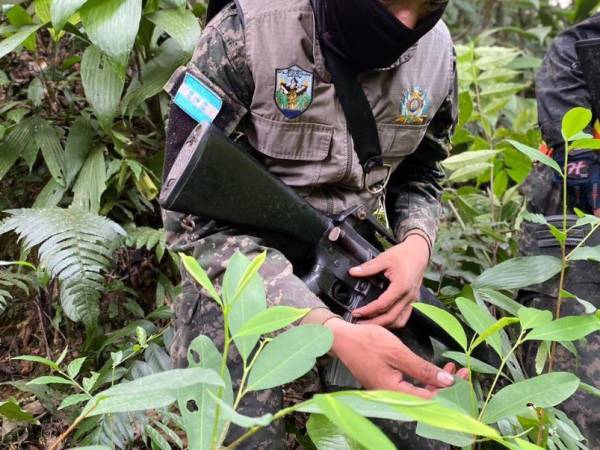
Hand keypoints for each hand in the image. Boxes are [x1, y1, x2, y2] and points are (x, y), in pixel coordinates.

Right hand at [325, 319, 467, 398]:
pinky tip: (429, 369)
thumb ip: (422, 369)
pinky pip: (409, 387)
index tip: (462, 375)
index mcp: (394, 391)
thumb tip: (447, 382)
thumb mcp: (398, 353)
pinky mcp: (384, 384)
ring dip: (435, 381)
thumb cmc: (367, 342)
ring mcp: (386, 391)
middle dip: (445, 385)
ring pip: (418, 392)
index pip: (430, 399)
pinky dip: (422, 379)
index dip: (449, 389)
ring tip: (448, 368)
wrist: (341, 338)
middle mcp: (391, 396)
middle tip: (460, 370)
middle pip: (425, 398)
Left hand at [349, 234, 428, 327]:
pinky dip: (393, 322)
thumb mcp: (384, 258)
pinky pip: (404, 317)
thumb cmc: (404, 255)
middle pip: (391, 318)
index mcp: (401, 286)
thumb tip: (353, 272)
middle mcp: (408, 296)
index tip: (356, 312)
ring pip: (399, 321)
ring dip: (384, 325)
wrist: (419, 252)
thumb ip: (368, 267)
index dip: (368, 311)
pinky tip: (382, 320)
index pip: (383, 305)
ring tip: (369, 324)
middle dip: (373, 323)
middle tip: (359, 323)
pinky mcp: (412, 300)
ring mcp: (412, 300)